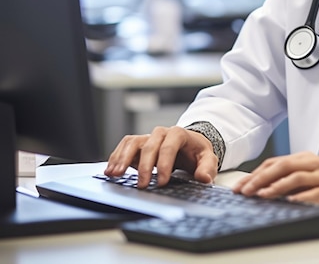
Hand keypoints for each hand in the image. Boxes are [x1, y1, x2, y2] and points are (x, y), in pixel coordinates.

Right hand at [104, 126, 218, 187]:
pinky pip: (125, 146)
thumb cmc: (196, 151)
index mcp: (179, 134)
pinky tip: (110, 170)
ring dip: (123, 158)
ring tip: (115, 174)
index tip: (162, 182)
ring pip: (133, 142)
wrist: (190, 145)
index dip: (165, 163)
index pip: (169, 146)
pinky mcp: (139, 144)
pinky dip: (116, 157)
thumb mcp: (208, 158)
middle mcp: (162, 133)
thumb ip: (207, 167)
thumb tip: (204, 178)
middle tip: (143, 185)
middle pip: (150, 145)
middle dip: (145, 166)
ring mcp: (149, 138)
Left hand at [232, 152, 318, 207]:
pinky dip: (303, 196)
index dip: (255, 173)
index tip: (239, 186)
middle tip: (244, 191)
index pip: (275, 162)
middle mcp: (313, 163)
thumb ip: (292, 178)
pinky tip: (291, 201)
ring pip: (297, 176)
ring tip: (262, 194)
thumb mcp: (313, 174)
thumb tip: (262, 188)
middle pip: (282, 166)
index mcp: (305, 158)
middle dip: (260, 178)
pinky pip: (317, 191)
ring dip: (277, 186)